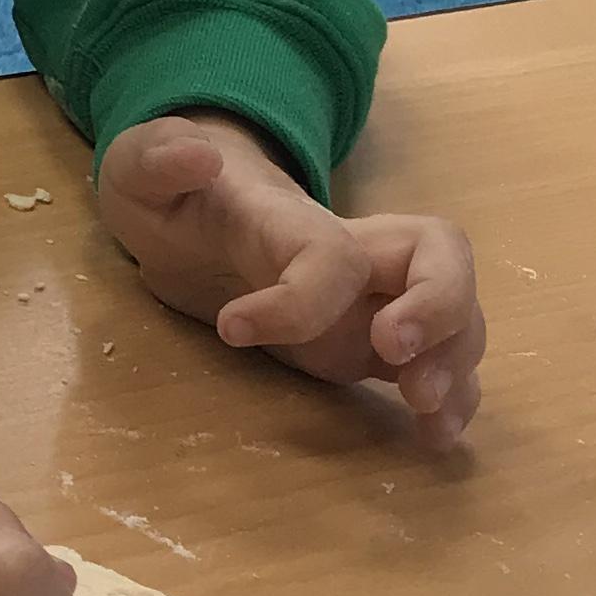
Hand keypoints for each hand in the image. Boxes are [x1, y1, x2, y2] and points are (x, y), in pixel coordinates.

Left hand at [95, 110, 484, 451]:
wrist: (190, 218)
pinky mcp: (372, 342)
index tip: (233, 329)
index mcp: (294, 222)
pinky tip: (434, 437)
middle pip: (441, 259)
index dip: (300, 300)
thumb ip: (158, 158)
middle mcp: (354, 255)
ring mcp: (372, 299)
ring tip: (426, 415)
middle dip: (438, 309)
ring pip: (453, 316)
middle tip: (393, 358)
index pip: (330, 254)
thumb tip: (198, 158)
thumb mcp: (141, 168)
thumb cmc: (172, 196)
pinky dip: (452, 398)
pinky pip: (435, 363)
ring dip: (454, 364)